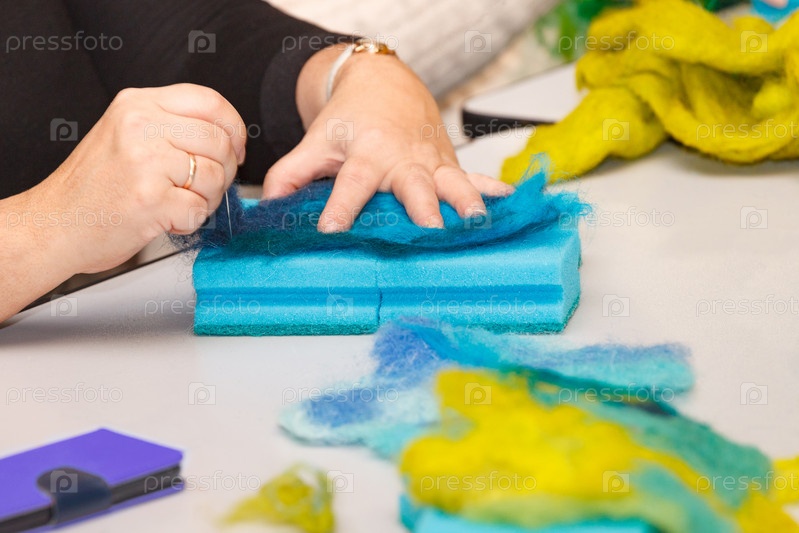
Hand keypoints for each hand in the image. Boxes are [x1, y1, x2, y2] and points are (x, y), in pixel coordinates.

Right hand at [32, 84, 245, 273]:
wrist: (54, 225)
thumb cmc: (94, 187)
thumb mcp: (125, 133)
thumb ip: (170, 125)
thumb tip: (227, 136)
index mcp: (137, 104)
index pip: (210, 101)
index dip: (233, 128)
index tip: (235, 149)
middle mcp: (141, 126)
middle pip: (220, 142)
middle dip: (223, 171)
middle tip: (202, 187)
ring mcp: (146, 161)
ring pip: (215, 177)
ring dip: (206, 199)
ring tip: (177, 203)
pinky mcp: (151, 198)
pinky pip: (200, 210)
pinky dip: (190, 222)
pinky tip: (166, 218)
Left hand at [262, 45, 513, 232]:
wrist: (386, 85)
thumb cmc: (351, 118)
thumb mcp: (317, 142)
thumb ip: (292, 174)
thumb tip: (268, 208)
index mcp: (368, 155)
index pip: (352, 185)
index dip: (340, 207)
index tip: (331, 231)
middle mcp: (404, 160)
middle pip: (414, 186)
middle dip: (424, 210)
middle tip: (431, 234)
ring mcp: (432, 162)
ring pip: (454, 183)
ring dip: (468, 203)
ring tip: (480, 224)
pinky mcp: (450, 164)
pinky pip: (476, 177)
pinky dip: (496, 189)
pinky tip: (516, 202)